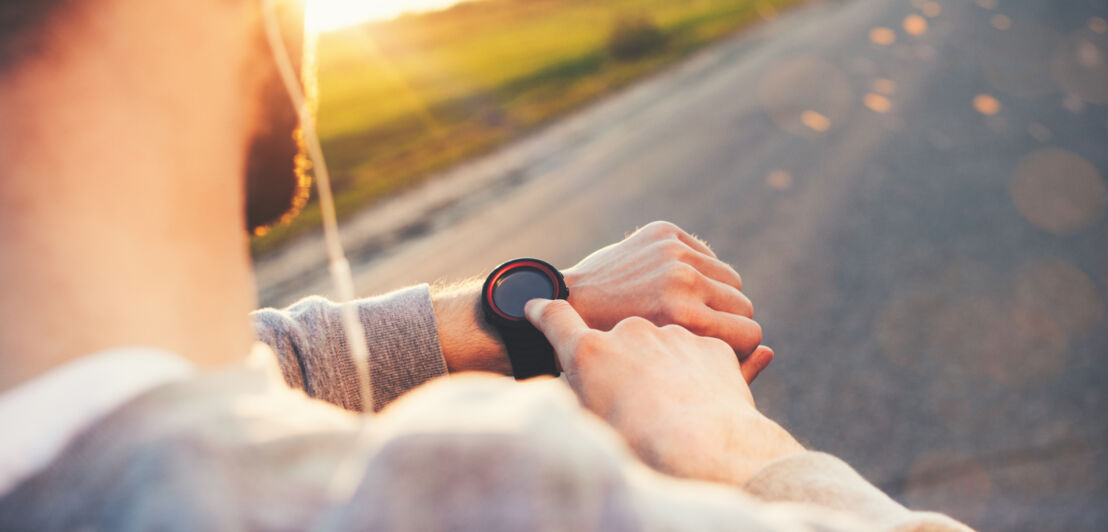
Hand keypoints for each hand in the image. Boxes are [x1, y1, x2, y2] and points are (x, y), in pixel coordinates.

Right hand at [525, 299, 803, 485]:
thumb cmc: (642, 451)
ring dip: (665, 369)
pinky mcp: (712, 345)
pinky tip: (704, 408)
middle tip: (638, 402)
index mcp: (590, 353)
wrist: (706, 452)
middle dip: (626, 362)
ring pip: (664, 348)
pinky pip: (701, 357)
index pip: (556, 319)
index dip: (544, 312)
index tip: (537, 307)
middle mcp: (630, 332)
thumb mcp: (592, 427)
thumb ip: (583, 396)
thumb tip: (582, 387)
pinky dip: (699, 376)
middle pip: (621, 340)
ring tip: (676, 413)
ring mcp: (674, 335)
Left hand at [564, 221, 771, 380]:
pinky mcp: (665, 232)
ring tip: (691, 312)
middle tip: (704, 333)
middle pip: (744, 304)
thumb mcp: (669, 365)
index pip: (751, 333)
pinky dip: (698, 271)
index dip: (739, 348)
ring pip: (730, 278)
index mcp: (685, 316)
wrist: (571, 301)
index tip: (721, 353)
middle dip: (730, 321)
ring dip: (717, 295)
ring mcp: (673, 251)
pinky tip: (672, 287)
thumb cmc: (620, 348)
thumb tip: (770, 351)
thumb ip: (721, 363)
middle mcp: (683, 278)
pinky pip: (706, 255)